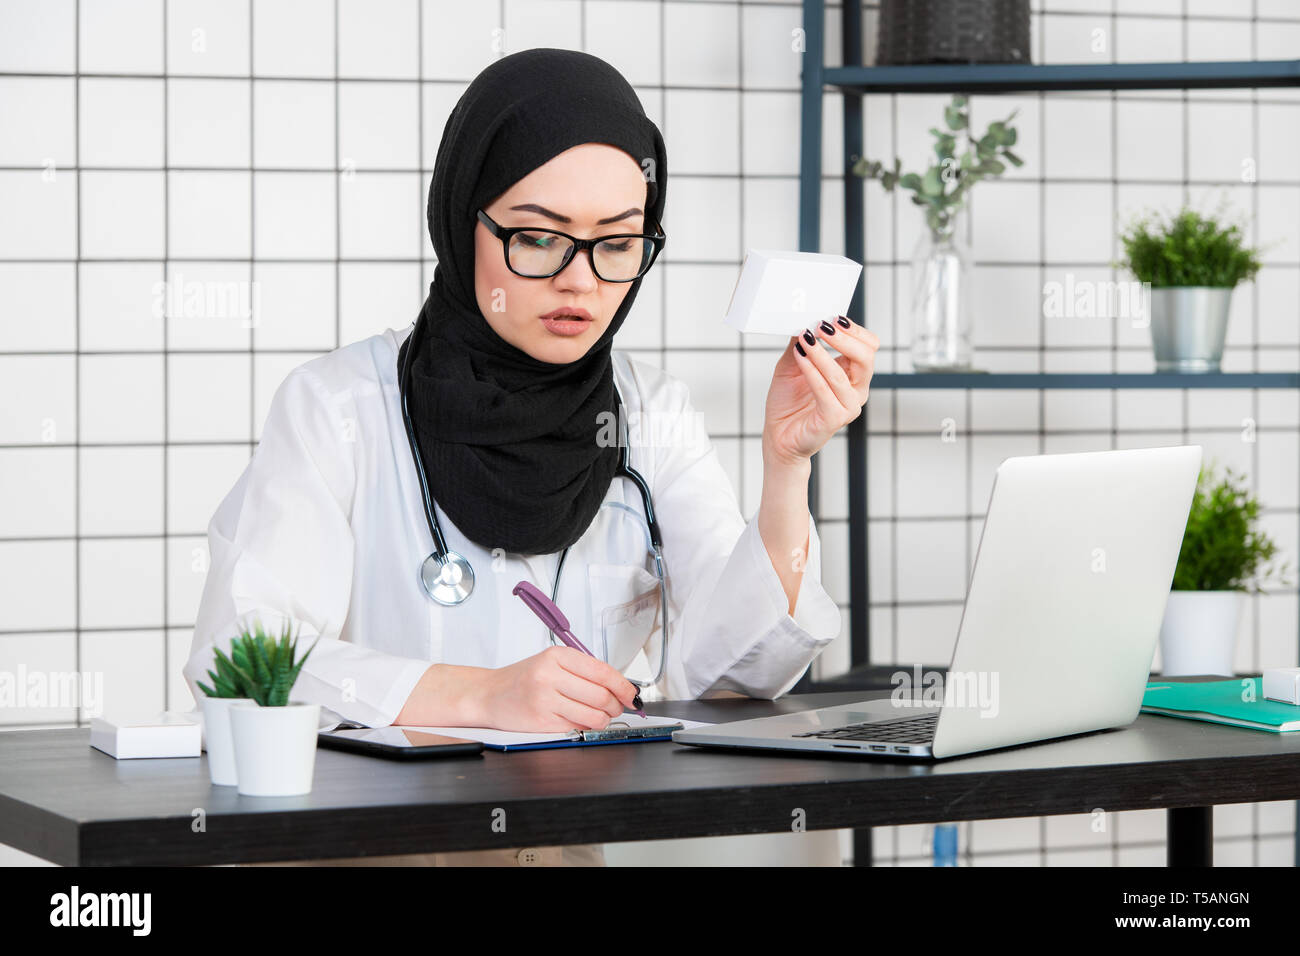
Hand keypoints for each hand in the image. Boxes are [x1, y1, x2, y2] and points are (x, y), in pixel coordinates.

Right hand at [472, 646, 639, 731]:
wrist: (489, 694)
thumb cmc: (523, 679)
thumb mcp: (552, 662)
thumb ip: (583, 670)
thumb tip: (619, 685)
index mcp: (556, 656)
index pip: (602, 671)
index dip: (623, 685)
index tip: (632, 694)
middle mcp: (549, 675)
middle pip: (601, 695)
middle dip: (616, 705)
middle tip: (617, 706)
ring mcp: (544, 699)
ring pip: (593, 714)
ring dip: (604, 719)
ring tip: (600, 715)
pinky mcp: (542, 721)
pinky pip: (577, 727)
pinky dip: (586, 726)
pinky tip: (580, 719)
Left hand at [763, 316, 879, 467]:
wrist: (779, 437)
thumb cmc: (789, 403)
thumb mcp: (792, 364)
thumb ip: (801, 343)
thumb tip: (804, 321)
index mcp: (853, 374)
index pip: (868, 346)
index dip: (853, 330)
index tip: (831, 318)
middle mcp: (856, 390)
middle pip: (866, 356)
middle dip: (844, 338)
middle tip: (821, 326)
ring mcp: (848, 406)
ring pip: (843, 373)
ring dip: (822, 353)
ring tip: (804, 340)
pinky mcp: (835, 419)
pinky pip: (825, 390)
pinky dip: (812, 371)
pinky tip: (800, 357)